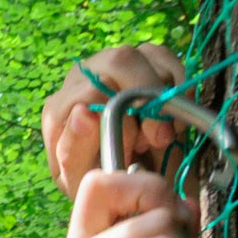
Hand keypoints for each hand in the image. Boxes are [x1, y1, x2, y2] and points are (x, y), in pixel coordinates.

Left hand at [42, 43, 188, 199]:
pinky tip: (174, 117)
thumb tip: (84, 112)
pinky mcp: (137, 57)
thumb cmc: (99, 180)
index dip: (123, 118)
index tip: (140, 147)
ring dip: (163, 98)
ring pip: (143, 57)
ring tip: (160, 134)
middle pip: (119, 62)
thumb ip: (76, 150)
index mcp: (59, 109)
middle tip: (159, 139)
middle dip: (148, 100)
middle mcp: (80, 78)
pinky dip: (178, 86)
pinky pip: (163, 56)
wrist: (126, 180)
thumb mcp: (83, 179)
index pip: (91, 93)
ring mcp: (108, 63)